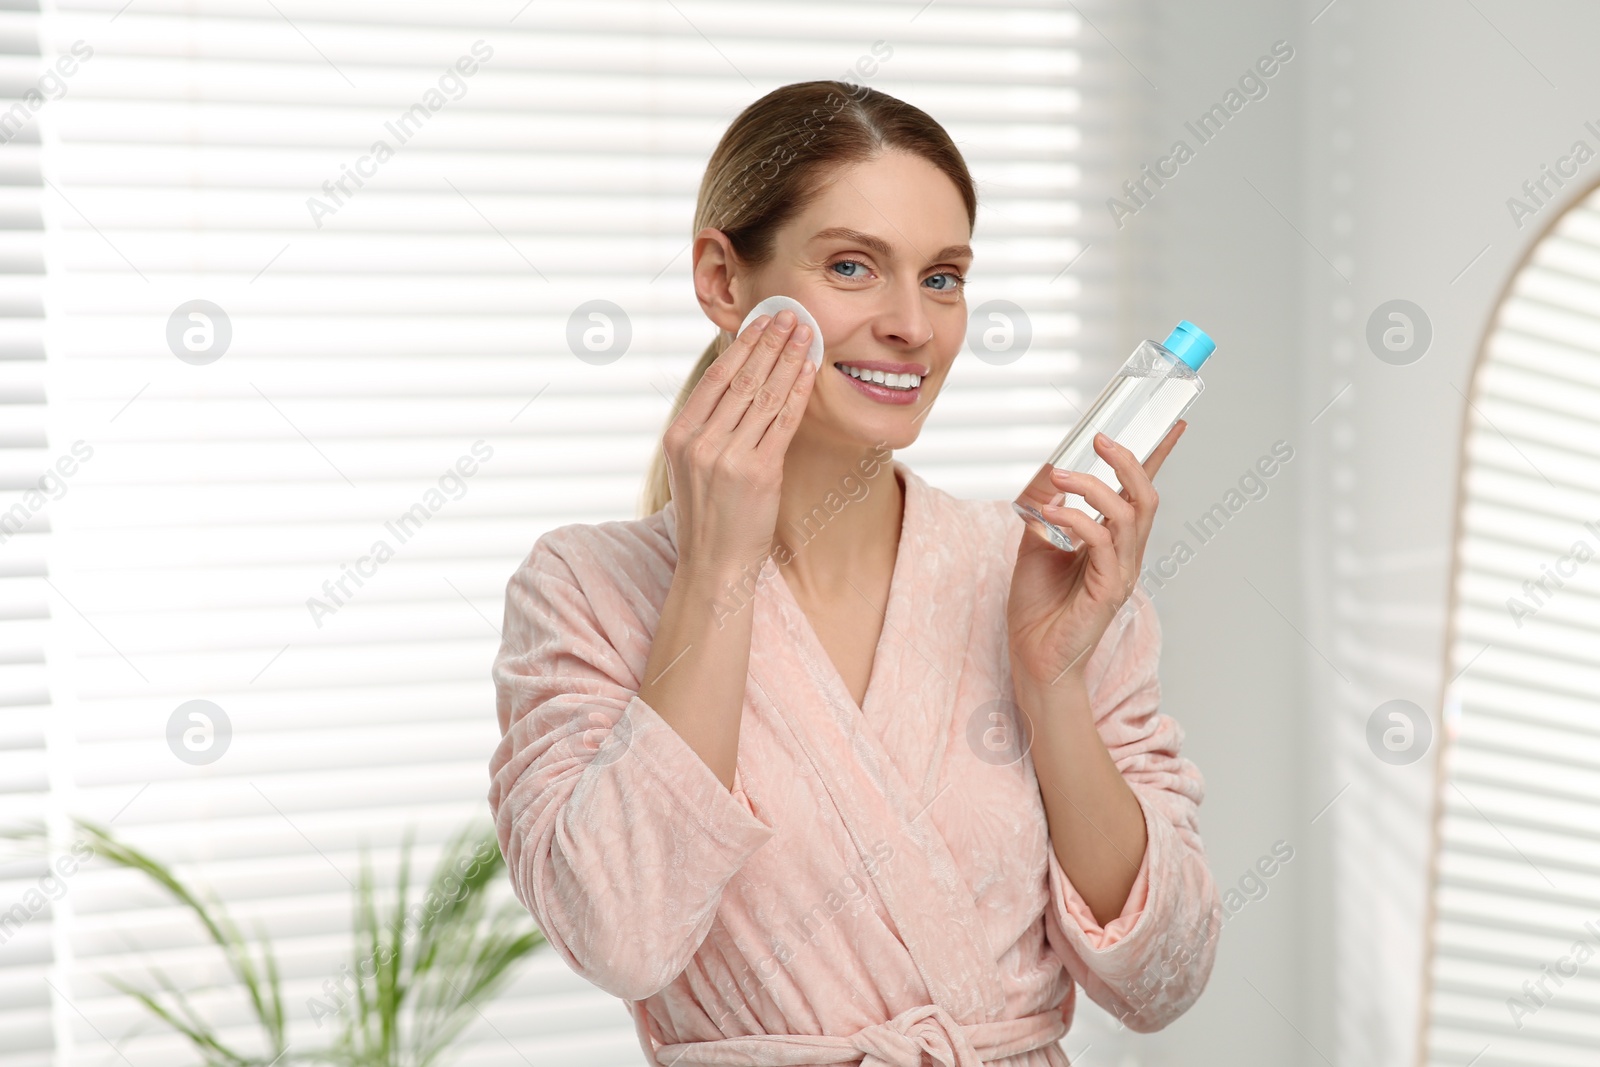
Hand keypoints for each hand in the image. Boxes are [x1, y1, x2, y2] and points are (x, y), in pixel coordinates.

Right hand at [662, 309, 817, 575]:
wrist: (714, 565)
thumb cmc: (709, 516)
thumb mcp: (691, 467)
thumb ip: (706, 428)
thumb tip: (733, 382)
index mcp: (679, 436)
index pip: (714, 378)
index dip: (741, 346)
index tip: (760, 321)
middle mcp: (700, 442)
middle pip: (741, 380)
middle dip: (768, 343)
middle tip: (789, 315)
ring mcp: (728, 457)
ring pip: (764, 396)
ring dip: (787, 359)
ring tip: (804, 334)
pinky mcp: (758, 473)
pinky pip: (782, 422)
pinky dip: (798, 392)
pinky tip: (809, 371)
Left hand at [1007, 421, 1185, 687]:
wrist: (1034, 658)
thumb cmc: (1039, 607)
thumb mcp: (1037, 544)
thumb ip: (1046, 511)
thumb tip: (1047, 475)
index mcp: (1114, 540)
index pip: (1140, 492)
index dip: (1159, 456)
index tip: (1174, 422)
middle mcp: (1126, 554)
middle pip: (1145, 497)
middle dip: (1128, 461)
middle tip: (1099, 439)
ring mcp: (1121, 572)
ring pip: (1127, 515)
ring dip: (1093, 488)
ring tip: (1060, 477)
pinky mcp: (1108, 591)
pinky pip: (1103, 545)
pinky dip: (1078, 522)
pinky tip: (1051, 515)